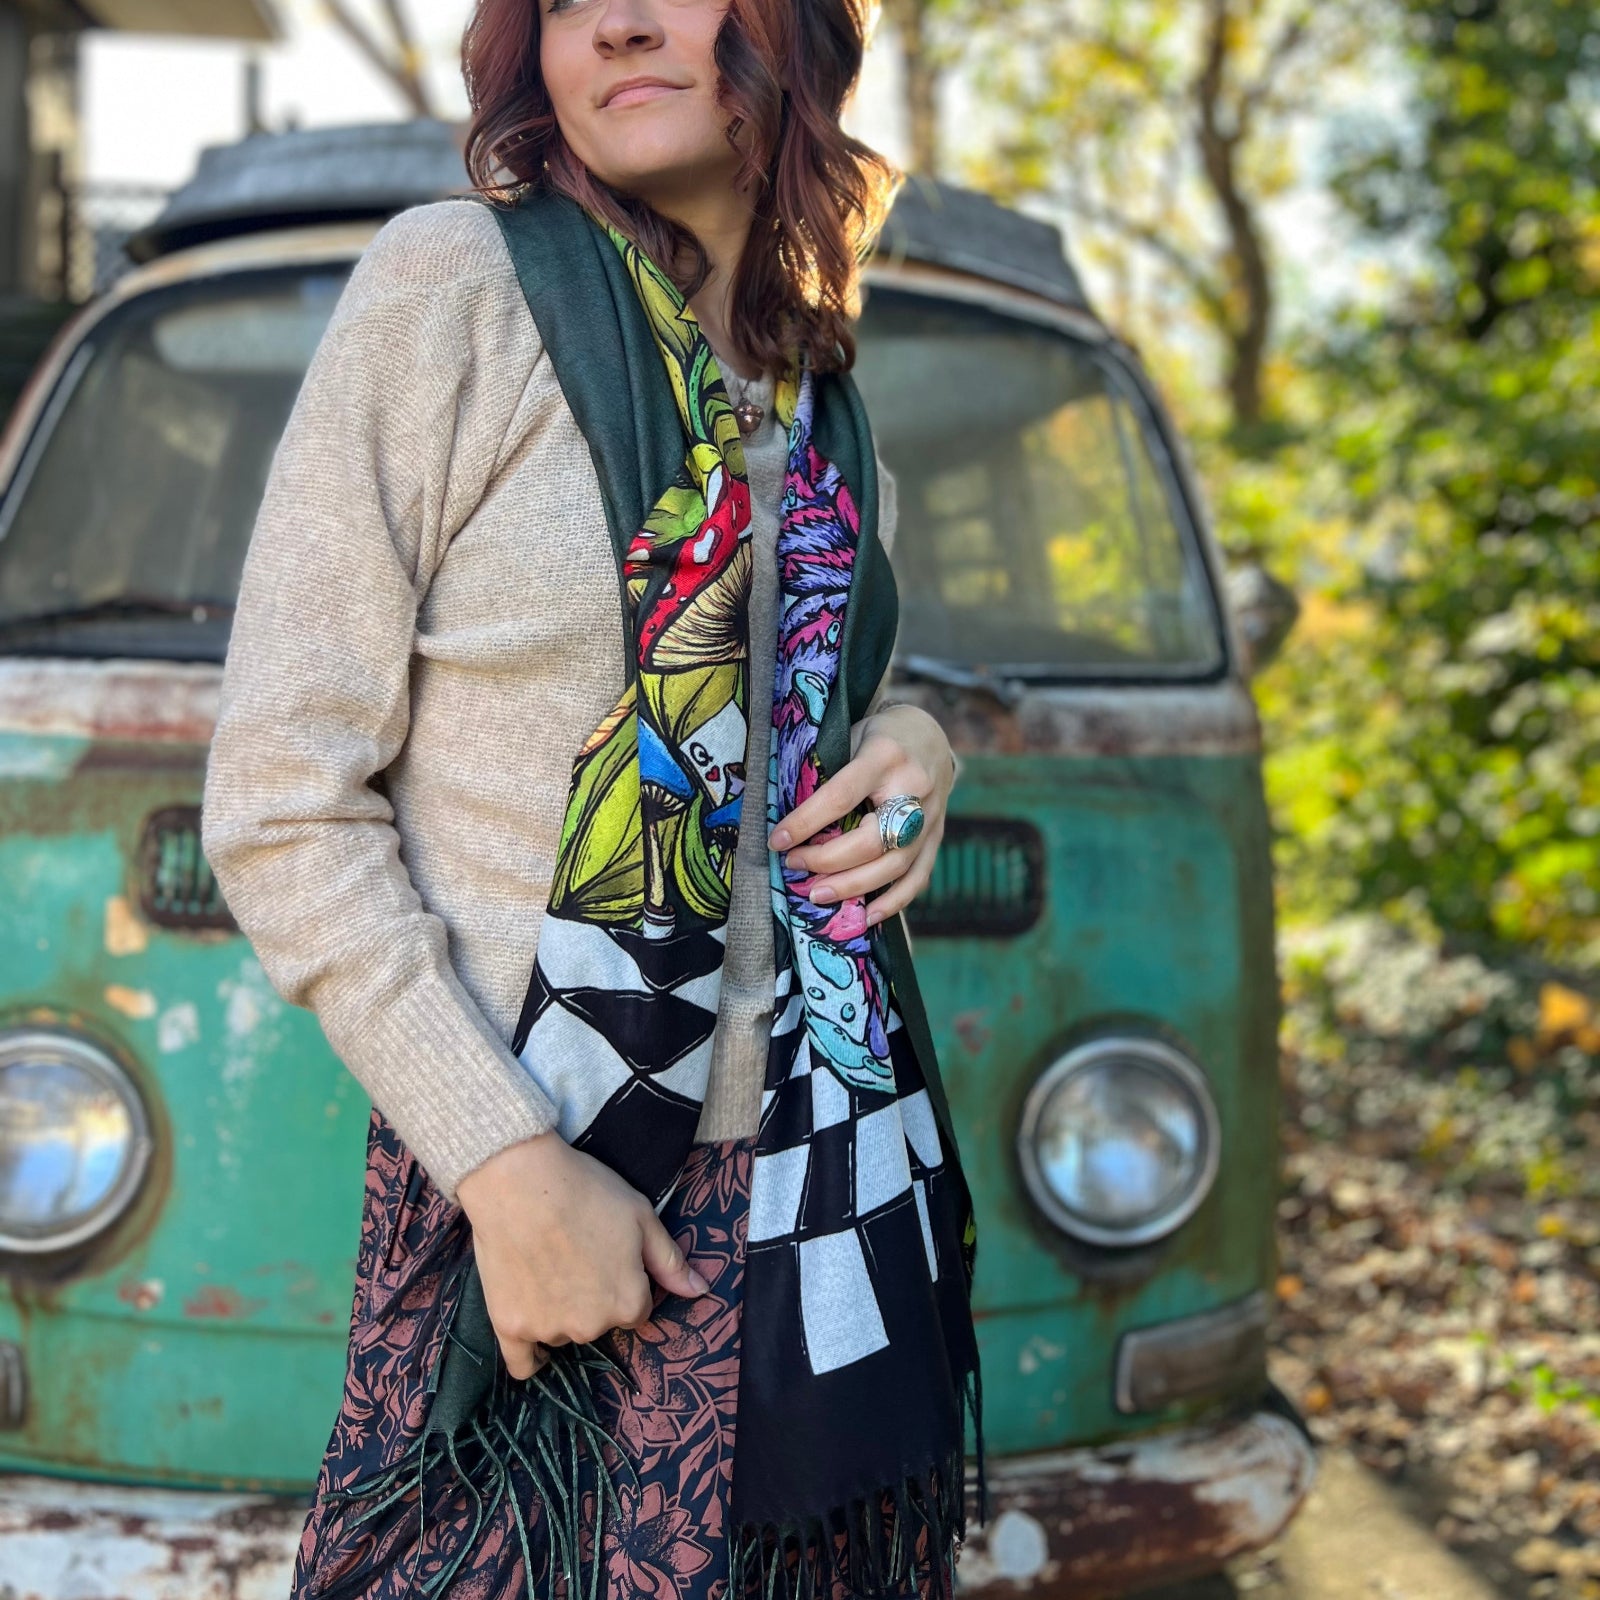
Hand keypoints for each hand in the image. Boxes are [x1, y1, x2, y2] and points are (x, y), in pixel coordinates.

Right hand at [455, 1130, 708, 1380]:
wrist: (519, 1183)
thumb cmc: (586, 1192)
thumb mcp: (642, 1217)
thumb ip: (671, 1262)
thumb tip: (700, 1290)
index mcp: (629, 1303)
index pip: (637, 1309)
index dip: (626, 1282)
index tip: (608, 1256)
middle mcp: (591, 1327)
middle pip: (599, 1321)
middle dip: (593, 1297)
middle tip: (575, 1254)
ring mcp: (548, 1331)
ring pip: (562, 1332)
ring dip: (560, 1312)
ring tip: (545, 1264)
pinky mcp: (509, 1328)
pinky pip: (523, 1363)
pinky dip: (530, 1354)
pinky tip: (530, 1331)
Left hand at [767, 703, 955, 928]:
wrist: (930, 735)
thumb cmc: (878, 737)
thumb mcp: (852, 737)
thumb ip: (830, 773)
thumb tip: (791, 819)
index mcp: (885, 757)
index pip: (841, 797)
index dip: (806, 822)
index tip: (776, 840)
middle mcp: (914, 789)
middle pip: (871, 840)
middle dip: (826, 860)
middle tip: (793, 864)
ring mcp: (931, 816)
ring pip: (894, 865)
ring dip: (852, 887)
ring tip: (816, 895)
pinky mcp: (938, 835)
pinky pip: (919, 876)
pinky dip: (894, 901)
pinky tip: (868, 916)